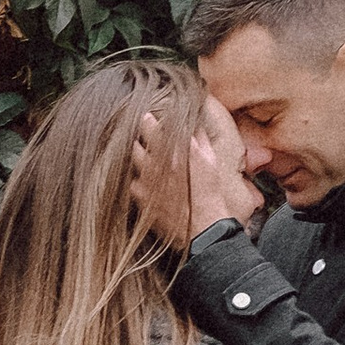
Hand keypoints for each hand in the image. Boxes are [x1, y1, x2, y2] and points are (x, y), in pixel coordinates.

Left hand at [132, 104, 259, 247]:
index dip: (147, 121)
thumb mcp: (210, 161)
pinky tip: (146, 183)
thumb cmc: (210, 193)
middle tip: (146, 140)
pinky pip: (134, 185)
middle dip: (141, 141)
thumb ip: (200, 140)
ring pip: (133, 162)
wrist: (204, 225)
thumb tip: (194, 125)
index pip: (150, 128)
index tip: (147, 118)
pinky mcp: (144, 200)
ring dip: (138, 158)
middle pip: (137, 145)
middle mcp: (156, 165)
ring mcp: (147, 183)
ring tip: (146, 160)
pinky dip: (139, 182)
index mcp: (173, 152)